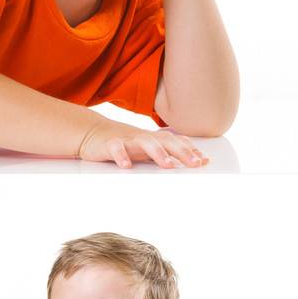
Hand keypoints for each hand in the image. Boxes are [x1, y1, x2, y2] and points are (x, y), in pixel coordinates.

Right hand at [77, 122, 207, 169]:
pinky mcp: (109, 144)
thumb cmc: (125, 143)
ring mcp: (127, 139)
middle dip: (182, 151)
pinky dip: (121, 156)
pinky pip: (116, 148)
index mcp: (153, 139)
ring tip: (168, 165)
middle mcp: (144, 137)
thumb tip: (197, 160)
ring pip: (145, 142)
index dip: (191, 150)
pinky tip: (127, 166)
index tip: (204, 161)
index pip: (176, 142)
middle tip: (195, 163)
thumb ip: (169, 154)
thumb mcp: (148, 149)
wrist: (92, 132)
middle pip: (166, 140)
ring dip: (158, 153)